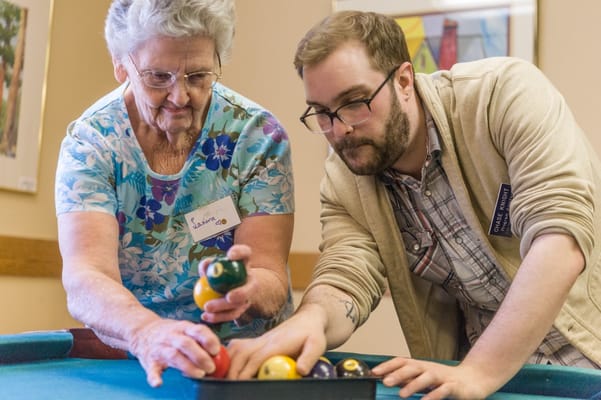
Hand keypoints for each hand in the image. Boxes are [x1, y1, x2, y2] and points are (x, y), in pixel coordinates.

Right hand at [128, 318, 220, 386]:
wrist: (142, 331)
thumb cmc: (170, 333)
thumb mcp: (185, 329)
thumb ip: (199, 339)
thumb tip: (220, 353)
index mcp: (183, 327)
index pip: (198, 330)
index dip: (208, 340)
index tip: (216, 350)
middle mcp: (171, 336)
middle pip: (187, 344)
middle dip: (200, 356)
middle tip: (211, 367)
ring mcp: (160, 348)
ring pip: (173, 356)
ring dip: (187, 366)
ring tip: (198, 374)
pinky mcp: (149, 360)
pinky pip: (151, 369)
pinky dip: (154, 377)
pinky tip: (159, 383)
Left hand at [198, 245, 253, 323]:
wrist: (231, 285)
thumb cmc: (220, 272)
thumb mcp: (214, 266)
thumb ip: (208, 265)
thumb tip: (206, 265)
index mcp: (245, 263)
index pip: (246, 253)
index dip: (240, 252)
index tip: (229, 255)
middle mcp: (250, 280)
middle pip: (250, 288)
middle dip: (241, 294)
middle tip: (229, 297)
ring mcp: (247, 296)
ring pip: (239, 305)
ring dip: (224, 308)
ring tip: (207, 307)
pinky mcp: (241, 309)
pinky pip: (231, 315)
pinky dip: (218, 317)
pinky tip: (205, 317)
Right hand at [226, 308, 327, 378]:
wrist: (308, 319)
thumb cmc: (312, 333)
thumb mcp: (316, 345)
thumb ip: (309, 357)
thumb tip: (301, 371)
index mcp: (276, 344)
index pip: (256, 358)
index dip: (245, 373)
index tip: (238, 385)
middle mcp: (263, 340)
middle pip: (240, 355)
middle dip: (231, 371)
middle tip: (228, 387)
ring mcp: (258, 339)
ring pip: (235, 349)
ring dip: (228, 363)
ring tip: (224, 379)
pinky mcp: (256, 341)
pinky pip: (237, 347)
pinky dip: (229, 356)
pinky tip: (227, 367)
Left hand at [372, 358, 494, 399]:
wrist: (473, 380)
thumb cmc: (445, 381)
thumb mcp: (424, 378)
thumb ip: (409, 379)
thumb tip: (388, 380)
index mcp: (421, 366)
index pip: (402, 362)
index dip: (388, 366)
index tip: (374, 372)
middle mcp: (430, 369)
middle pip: (412, 367)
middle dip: (398, 374)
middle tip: (385, 382)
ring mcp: (442, 377)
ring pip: (427, 377)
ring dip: (413, 384)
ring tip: (402, 394)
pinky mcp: (454, 387)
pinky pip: (443, 390)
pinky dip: (433, 395)